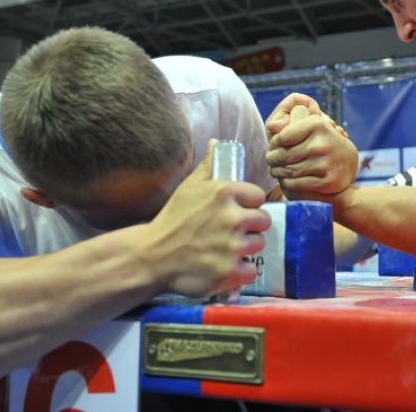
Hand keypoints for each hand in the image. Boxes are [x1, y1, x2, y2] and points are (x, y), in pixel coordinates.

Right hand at [147, 139, 271, 296]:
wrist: (152, 256)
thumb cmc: (172, 220)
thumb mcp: (188, 187)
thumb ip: (208, 165)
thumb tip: (217, 142)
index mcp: (224, 192)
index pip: (258, 196)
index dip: (249, 204)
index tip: (237, 211)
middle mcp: (232, 218)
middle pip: (263, 221)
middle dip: (251, 226)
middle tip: (233, 231)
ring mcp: (232, 246)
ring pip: (259, 244)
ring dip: (246, 248)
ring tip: (227, 249)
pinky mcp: (230, 272)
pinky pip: (252, 270)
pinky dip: (241, 271)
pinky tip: (226, 266)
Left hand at [265, 96, 358, 197]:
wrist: (348, 163)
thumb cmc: (324, 142)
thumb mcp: (313, 126)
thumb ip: (293, 122)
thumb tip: (270, 126)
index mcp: (317, 125)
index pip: (283, 136)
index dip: (275, 142)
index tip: (273, 146)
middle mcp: (321, 143)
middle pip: (284, 155)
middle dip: (272, 159)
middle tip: (270, 160)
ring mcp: (325, 163)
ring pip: (289, 170)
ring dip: (278, 172)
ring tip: (275, 170)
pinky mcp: (327, 181)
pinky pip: (297, 184)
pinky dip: (288, 183)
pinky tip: (286, 180)